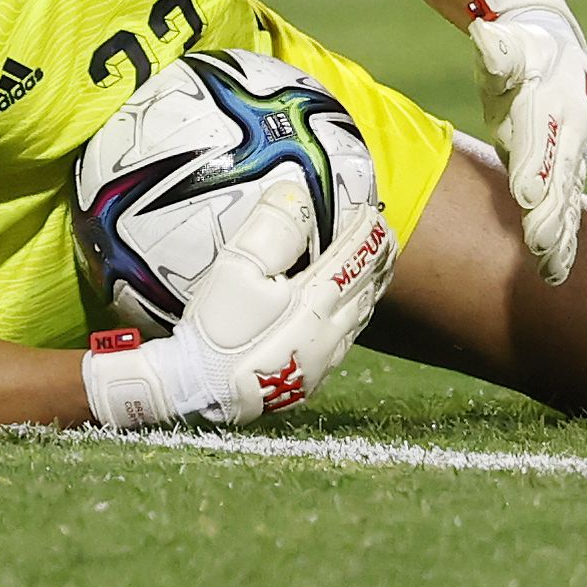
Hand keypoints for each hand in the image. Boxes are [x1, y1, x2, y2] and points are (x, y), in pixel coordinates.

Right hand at [80, 176, 396, 428]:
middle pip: (368, 285)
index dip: (367, 229)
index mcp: (317, 298)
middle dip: (379, 256)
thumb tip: (297, 196)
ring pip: (362, 314)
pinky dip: (357, 316)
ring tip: (376, 268)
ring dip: (372, 287)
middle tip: (385, 235)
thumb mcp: (234, 268)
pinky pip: (348, 340)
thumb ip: (270, 230)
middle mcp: (331, 328)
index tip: (370, 210)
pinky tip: (349, 312)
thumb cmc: (217, 329)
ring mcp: (324, 357)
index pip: (357, 255)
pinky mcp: (312, 379)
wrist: (202, 390)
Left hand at [470, 0, 586, 284]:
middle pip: (560, 178)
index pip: (544, 138)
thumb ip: (497, 51)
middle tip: (537, 244)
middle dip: (549, 213)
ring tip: (550, 270)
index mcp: (556, 102)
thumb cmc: (522, 53)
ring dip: (558, 237)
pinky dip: (561, 242)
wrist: (557, 57)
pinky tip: (553, 272)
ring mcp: (572, 159)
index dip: (536, 165)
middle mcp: (571, 136)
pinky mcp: (565, 177)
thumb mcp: (507, 46)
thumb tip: (484, 36)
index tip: (526, 193)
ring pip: (567, 203)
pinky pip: (565, 212)